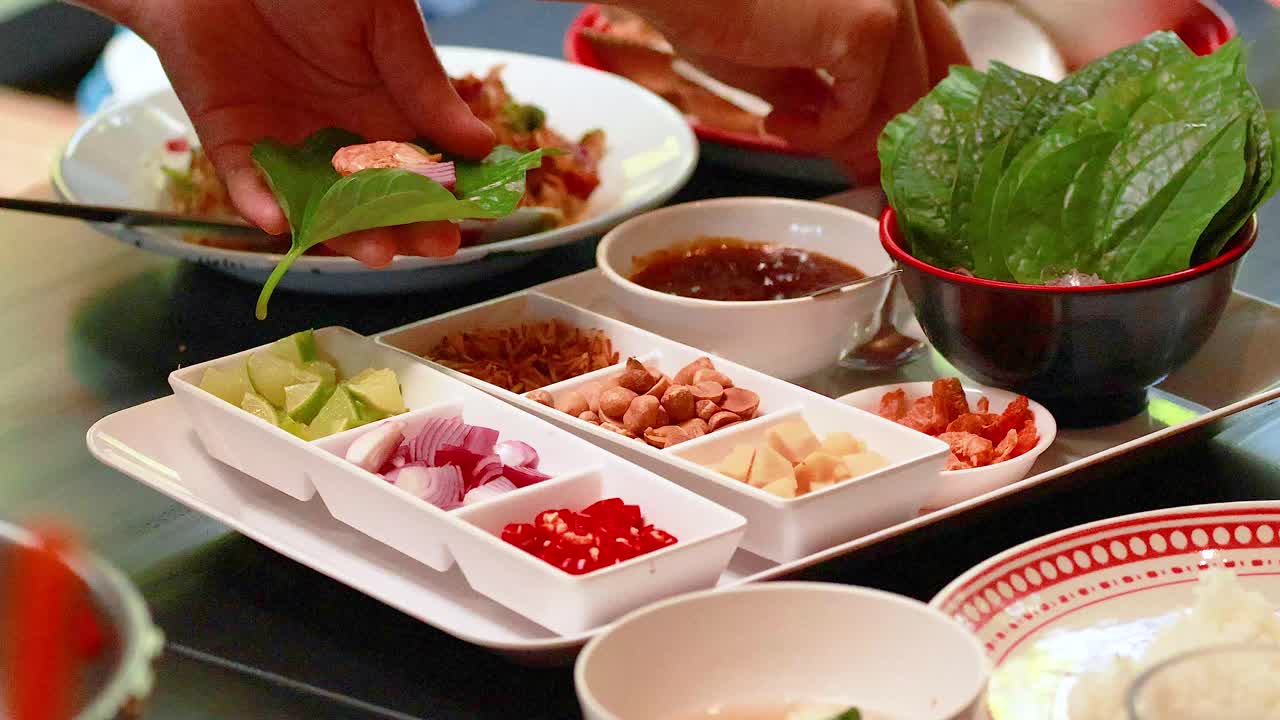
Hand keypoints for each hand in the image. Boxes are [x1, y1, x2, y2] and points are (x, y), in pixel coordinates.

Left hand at [119, 0, 493, 265]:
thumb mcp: (383, 20)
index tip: (470, 219)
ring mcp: (286, 140)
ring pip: (319, 205)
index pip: (421, 164)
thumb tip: (481, 145)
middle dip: (407, 226)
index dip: (446, 195)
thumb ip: (423, 84)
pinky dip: (261, 205)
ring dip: (346, 234)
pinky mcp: (231, 139)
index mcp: (384, 101)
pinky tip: (282, 223)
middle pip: (376, 197)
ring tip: (376, 252)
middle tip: (434, 246)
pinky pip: (247, 184)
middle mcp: (338, 130)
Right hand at [612, 0, 968, 183]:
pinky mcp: (868, 25)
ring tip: (787, 131)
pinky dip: (820, 134)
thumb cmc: (714, 7)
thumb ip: (834, 90)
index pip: (940, 56)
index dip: (915, 115)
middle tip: (841, 165)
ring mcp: (892, 0)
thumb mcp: (790, 59)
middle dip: (885, 140)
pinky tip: (777, 123)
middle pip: (929, 86)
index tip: (878, 154)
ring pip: (902, 106)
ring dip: (845, 138)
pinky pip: (861, 111)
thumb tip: (858, 140)